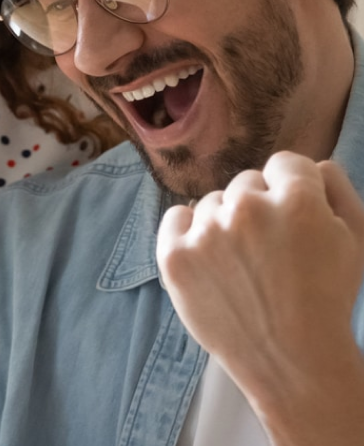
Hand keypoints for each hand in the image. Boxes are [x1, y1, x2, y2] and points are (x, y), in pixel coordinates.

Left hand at [156, 151, 363, 381]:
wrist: (290, 357)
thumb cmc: (328, 298)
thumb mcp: (357, 238)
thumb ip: (337, 188)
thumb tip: (312, 164)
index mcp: (297, 200)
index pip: (285, 164)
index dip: (293, 190)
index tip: (293, 218)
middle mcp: (247, 208)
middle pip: (246, 182)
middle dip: (260, 207)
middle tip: (270, 249)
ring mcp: (206, 232)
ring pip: (212, 203)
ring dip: (225, 223)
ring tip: (244, 264)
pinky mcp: (175, 256)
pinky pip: (175, 217)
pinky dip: (187, 231)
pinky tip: (208, 256)